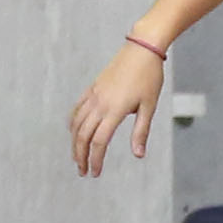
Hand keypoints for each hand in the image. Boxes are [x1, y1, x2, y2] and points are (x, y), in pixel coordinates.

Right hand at [70, 38, 164, 172]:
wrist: (142, 49)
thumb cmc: (149, 77)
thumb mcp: (149, 106)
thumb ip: (141, 132)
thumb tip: (138, 155)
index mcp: (114, 110)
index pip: (99, 142)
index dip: (95, 159)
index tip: (95, 172)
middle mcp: (100, 103)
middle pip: (83, 135)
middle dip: (81, 156)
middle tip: (83, 171)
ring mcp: (94, 95)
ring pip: (77, 124)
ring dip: (75, 143)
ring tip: (77, 157)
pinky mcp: (93, 88)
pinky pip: (77, 109)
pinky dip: (72, 123)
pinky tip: (73, 132)